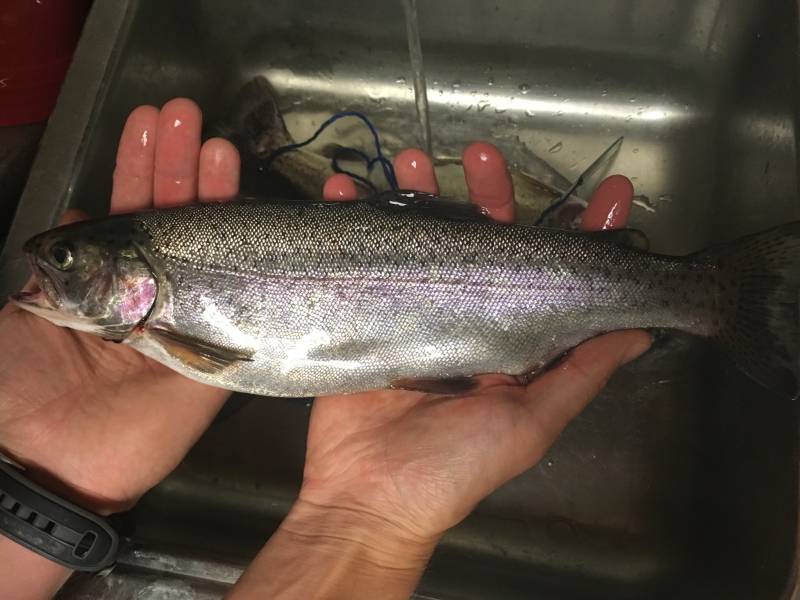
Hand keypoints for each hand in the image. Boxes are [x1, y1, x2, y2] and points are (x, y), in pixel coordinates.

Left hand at [0, 99, 239, 513]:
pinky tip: (261, 225)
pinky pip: (244, 312)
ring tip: (219, 148)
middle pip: (176, 223)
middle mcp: (153, 294)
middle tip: (188, 116)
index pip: (131, 212)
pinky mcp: (217, 360)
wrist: (40, 458)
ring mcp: (189, 324)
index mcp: (107, 280)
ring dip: (216, 202)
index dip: (140, 168)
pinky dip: (256, 270)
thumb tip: (89, 211)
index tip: (151, 123)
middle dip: (180, 167)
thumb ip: (62, 255)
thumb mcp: (28, 302)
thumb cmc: (17, 379)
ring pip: (214, 256)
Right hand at [298, 144, 650, 542]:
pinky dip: (353, 220)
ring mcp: (415, 311)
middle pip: (485, 241)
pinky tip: (346, 190)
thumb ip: (579, 376)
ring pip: (425, 238)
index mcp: (513, 339)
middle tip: (481, 155)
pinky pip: (363, 256)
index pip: (555, 274)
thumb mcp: (529, 424)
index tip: (609, 191)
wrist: (368, 498)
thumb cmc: (456, 467)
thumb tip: (642, 332)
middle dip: (488, 194)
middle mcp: (468, 317)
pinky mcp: (368, 314)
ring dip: (417, 194)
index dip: (585, 233)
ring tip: (409, 159)